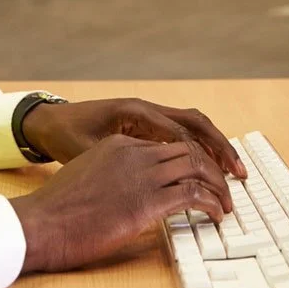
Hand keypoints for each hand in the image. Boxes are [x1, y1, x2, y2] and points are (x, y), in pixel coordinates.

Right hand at [10, 134, 230, 272]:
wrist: (41, 223)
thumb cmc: (57, 208)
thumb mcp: (87, 175)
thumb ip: (113, 173)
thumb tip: (130, 189)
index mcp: (119, 144)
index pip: (168, 144)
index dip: (191, 160)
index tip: (202, 175)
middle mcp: (134, 153)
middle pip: (189, 149)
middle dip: (213, 167)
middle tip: (225, 186)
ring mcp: (141, 175)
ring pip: (198, 168)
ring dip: (218, 186)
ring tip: (226, 203)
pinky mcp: (146, 202)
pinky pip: (194, 195)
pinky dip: (212, 203)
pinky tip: (216, 215)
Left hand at [22, 97, 246, 178]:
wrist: (50, 123)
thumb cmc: (66, 136)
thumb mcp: (89, 150)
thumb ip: (120, 158)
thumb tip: (153, 174)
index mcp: (136, 112)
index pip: (180, 133)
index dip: (202, 156)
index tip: (218, 178)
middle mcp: (147, 109)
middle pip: (195, 123)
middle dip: (220, 146)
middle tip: (239, 171)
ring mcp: (148, 115)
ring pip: (192, 126)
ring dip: (214, 145)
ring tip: (233, 169)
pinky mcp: (147, 125)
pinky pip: (181, 133)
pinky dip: (199, 147)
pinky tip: (209, 167)